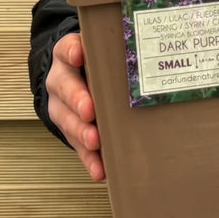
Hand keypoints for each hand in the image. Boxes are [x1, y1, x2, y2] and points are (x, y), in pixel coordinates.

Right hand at [45, 32, 104, 181]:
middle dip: (78, 99)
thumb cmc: (95, 64)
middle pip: (65, 86)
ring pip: (67, 119)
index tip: (79, 55)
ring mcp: (62, 106)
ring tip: (95, 141)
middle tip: (90, 111)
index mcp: (67, 55)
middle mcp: (61, 79)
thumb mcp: (101, 52)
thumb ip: (117, 51)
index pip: (66, 48)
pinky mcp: (68, 130)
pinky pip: (77, 146)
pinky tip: (100, 169)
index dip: (72, 51)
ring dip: (82, 131)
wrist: (73, 77)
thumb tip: (157, 52)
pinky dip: (89, 159)